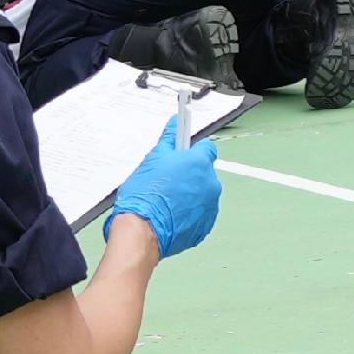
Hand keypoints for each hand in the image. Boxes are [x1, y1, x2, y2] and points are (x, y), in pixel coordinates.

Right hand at [112, 115, 221, 255]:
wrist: (142, 230)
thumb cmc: (145, 195)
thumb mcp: (153, 159)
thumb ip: (169, 139)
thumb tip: (176, 123)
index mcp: (200, 164)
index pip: (206, 148)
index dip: (193, 150)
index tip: (182, 152)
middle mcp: (211, 184)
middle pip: (204, 172)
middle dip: (189, 174)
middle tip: (167, 179)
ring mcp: (210, 207)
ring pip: (202, 193)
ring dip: (190, 194)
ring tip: (166, 200)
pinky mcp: (205, 225)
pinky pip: (200, 213)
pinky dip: (189, 212)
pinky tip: (170, 214)